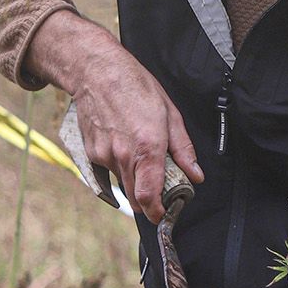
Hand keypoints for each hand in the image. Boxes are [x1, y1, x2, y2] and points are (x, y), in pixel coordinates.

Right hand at [26, 9, 202, 221]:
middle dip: (148, 199)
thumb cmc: (136, 87)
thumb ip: (183, 149)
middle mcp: (124, 156)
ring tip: (139, 152)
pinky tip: (122, 144)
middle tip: (159, 187)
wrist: (97, 72)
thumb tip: (195, 175)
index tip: (163, 215)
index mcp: (148, 147)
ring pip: (122, 183)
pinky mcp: (91, 153)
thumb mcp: (170, 114)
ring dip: (133, 179)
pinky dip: (118, 165)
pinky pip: (108, 170)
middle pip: (135, 197)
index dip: (157, 212)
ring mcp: (104, 155)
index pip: (149, 196)